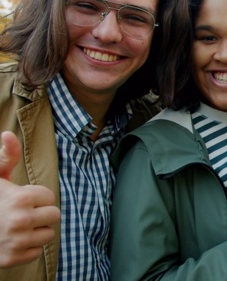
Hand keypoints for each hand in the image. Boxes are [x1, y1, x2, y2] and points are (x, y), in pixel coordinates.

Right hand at [0, 131, 59, 267]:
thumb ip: (7, 156)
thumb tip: (8, 133)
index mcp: (21, 198)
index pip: (49, 197)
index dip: (35, 197)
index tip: (19, 198)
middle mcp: (21, 221)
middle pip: (54, 216)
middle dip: (40, 214)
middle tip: (20, 213)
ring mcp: (17, 242)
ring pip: (48, 235)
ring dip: (35, 231)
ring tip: (16, 226)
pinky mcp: (13, 259)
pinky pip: (36, 252)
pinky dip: (26, 248)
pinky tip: (12, 240)